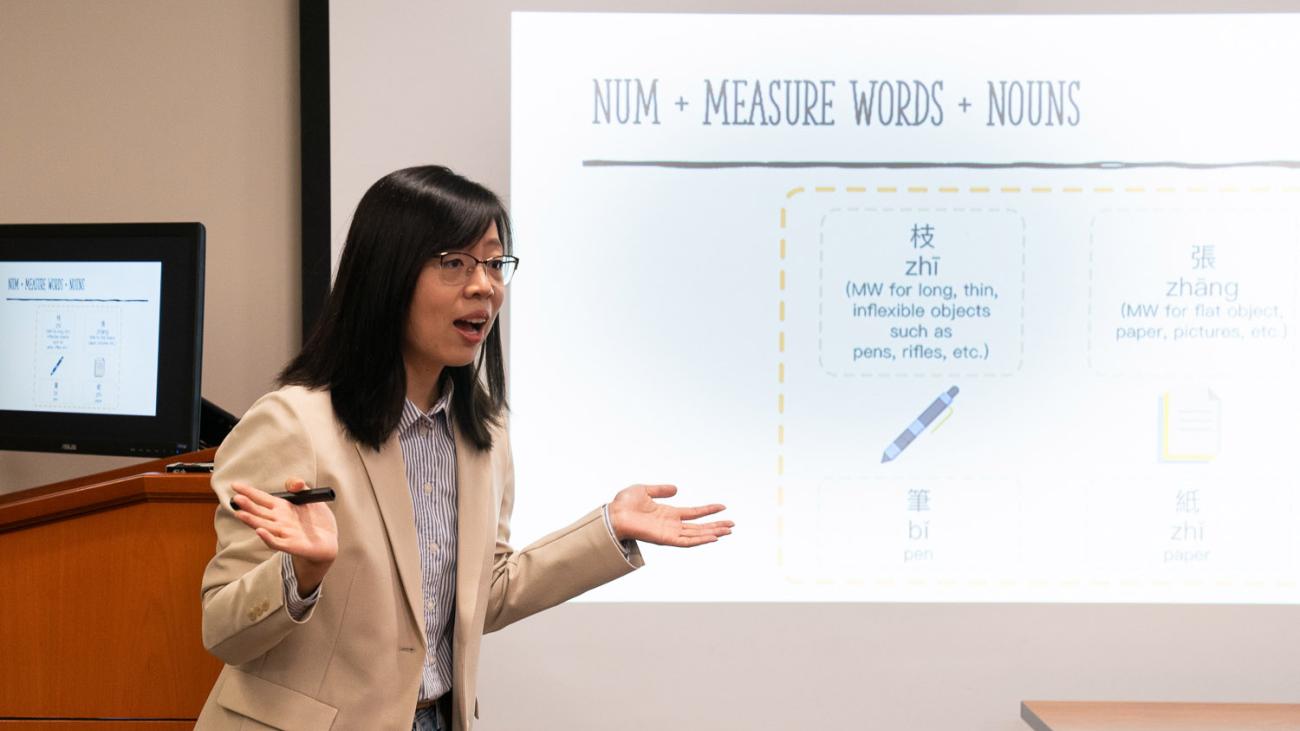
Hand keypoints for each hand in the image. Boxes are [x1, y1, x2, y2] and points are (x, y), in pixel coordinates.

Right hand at [230, 478, 337, 592]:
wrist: (328, 542)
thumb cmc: (317, 521)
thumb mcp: (311, 499)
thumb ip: (301, 488)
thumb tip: (294, 483)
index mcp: (281, 507)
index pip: (262, 498)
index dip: (249, 492)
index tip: (235, 485)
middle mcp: (279, 520)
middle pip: (259, 512)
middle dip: (247, 505)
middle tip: (236, 499)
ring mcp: (283, 533)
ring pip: (263, 526)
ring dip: (251, 521)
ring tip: (239, 513)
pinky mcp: (291, 545)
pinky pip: (277, 542)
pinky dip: (267, 537)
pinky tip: (260, 531)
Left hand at [608, 484, 732, 546]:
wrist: (613, 513)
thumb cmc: (623, 504)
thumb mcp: (645, 490)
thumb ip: (661, 490)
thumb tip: (676, 489)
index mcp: (668, 514)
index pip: (693, 513)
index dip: (708, 510)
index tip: (722, 507)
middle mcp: (671, 525)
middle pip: (698, 527)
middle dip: (715, 525)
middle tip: (732, 525)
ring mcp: (669, 533)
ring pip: (696, 535)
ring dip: (713, 532)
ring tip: (729, 530)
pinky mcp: (665, 539)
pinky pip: (686, 541)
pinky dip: (700, 540)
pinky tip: (713, 537)